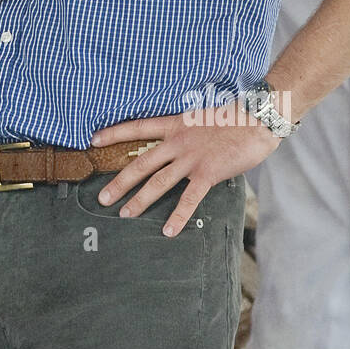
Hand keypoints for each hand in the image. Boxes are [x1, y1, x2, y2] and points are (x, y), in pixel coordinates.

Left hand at [91, 107, 279, 235]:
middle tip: (102, 197)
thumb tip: (175, 146)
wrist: (256, 118)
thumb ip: (185, 133)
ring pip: (159, 182)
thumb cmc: (232, 118)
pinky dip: (178, 216)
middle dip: (120, 181)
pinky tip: (168, 230)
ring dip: (140, 200)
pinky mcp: (208, 173)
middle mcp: (178, 141)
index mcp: (174, 125)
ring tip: (124, 214)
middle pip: (141, 163)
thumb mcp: (200, 117)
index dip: (114, 133)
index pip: (137, 127)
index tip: (93, 140)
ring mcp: (192, 158)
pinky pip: (189, 199)